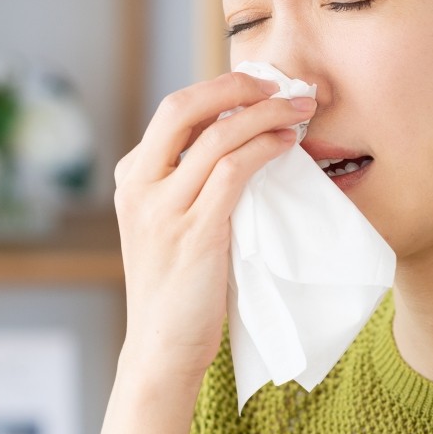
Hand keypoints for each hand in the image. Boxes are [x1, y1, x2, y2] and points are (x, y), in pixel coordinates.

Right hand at [111, 70, 314, 380]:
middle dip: (237, 86)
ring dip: (265, 114)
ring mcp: (163, 209)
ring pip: (216, 136)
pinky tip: (286, 144)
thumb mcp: (170, 225)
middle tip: (281, 85)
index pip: (174, 112)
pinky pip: (233, 170)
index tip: (260, 87)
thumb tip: (240, 142)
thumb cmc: (179, 290)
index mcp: (132, 178)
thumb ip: (189, 184)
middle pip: (183, 107)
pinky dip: (264, 148)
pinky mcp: (194, 232)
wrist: (162, 348)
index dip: (220, 90)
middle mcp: (139, 186)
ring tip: (300, 110)